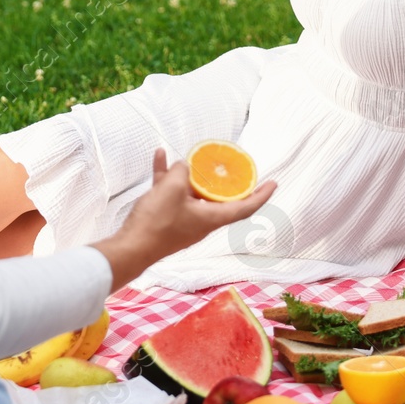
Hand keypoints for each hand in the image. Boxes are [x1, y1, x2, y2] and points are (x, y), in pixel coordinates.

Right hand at [91, 149, 278, 292]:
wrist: (130, 247)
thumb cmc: (157, 222)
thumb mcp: (172, 188)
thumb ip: (183, 172)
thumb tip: (184, 166)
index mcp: (211, 218)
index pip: (245, 208)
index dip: (261, 195)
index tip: (273, 183)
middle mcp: (201, 221)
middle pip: (220, 200)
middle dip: (225, 181)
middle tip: (233, 166)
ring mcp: (183, 221)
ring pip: (193, 193)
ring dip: (189, 175)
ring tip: (186, 156)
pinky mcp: (166, 219)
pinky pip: (172, 194)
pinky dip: (168, 178)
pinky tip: (160, 157)